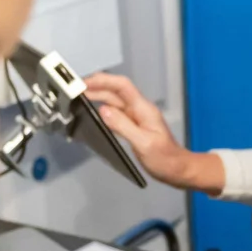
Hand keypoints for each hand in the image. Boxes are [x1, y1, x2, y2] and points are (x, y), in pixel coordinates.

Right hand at [84, 73, 222, 191]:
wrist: (177, 170)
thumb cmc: (165, 159)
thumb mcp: (144, 143)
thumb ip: (124, 126)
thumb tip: (103, 111)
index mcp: (143, 109)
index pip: (122, 86)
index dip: (103, 80)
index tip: (84, 82)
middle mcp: (139, 110)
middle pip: (115, 92)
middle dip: (95, 87)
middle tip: (74, 90)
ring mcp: (136, 118)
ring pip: (113, 102)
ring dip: (97, 98)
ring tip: (78, 99)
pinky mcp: (133, 127)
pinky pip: (115, 114)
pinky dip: (102, 111)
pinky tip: (93, 115)